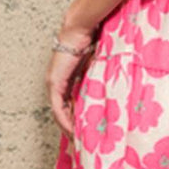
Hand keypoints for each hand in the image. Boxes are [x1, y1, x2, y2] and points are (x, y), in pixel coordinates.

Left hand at [45, 22, 96, 138]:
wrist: (80, 29)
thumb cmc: (91, 40)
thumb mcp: (97, 64)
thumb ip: (99, 76)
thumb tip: (114, 83)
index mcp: (66, 77)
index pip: (70, 102)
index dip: (76, 116)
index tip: (86, 128)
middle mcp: (56, 82)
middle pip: (62, 110)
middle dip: (71, 125)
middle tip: (82, 139)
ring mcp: (54, 83)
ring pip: (58, 112)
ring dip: (67, 126)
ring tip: (78, 139)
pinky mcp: (54, 83)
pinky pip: (58, 108)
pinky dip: (64, 119)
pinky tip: (72, 129)